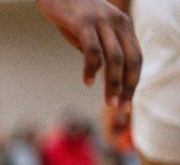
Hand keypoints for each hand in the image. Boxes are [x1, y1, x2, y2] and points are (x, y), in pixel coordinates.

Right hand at [36, 0, 140, 125]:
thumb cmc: (72, 14)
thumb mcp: (91, 32)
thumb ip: (99, 49)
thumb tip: (99, 72)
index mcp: (124, 27)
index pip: (136, 59)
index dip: (133, 83)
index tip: (126, 104)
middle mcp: (118, 23)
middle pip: (130, 60)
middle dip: (127, 87)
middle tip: (119, 108)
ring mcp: (102, 22)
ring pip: (115, 58)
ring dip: (113, 83)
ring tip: (108, 102)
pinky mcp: (84, 23)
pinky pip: (92, 50)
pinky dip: (92, 69)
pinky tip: (88, 82)